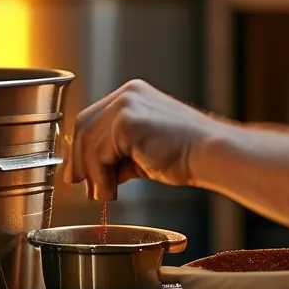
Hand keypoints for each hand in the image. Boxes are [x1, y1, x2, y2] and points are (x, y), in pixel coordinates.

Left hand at [64, 79, 222, 200]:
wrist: (210, 153)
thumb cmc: (187, 153)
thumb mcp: (144, 149)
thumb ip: (120, 154)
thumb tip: (98, 174)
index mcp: (133, 95)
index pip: (92, 118)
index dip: (81, 147)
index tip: (79, 173)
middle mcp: (127, 94)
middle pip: (84, 126)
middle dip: (80, 160)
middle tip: (83, 187)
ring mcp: (126, 104)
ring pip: (88, 142)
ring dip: (93, 175)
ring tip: (106, 194)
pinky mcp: (126, 121)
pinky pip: (99, 153)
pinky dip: (101, 177)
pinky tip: (114, 190)